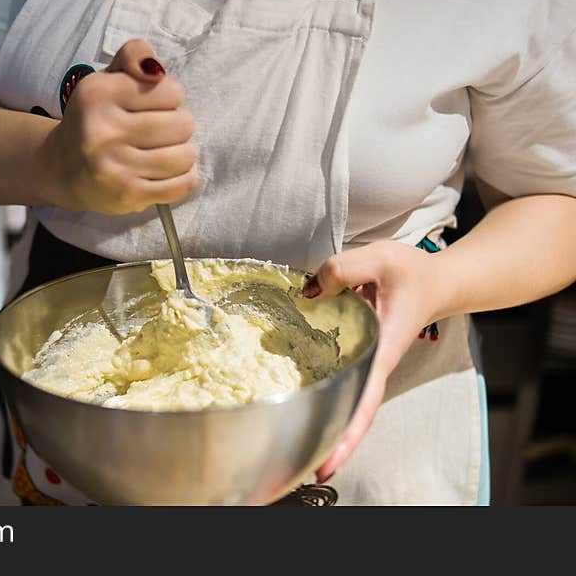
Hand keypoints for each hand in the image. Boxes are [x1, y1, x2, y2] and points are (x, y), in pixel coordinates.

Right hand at [40, 40, 196, 213]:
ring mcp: (115, 167)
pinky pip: (181, 185)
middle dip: (177, 127)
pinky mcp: (127, 195)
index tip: (151, 106)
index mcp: (98, 94)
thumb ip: (134, 55)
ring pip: (185, 156)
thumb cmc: (95, 118)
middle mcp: (102, 131)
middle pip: (183, 124)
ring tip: (162, 153)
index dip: (168, 98)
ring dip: (181, 154)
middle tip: (157, 133)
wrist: (62, 168)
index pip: (171, 91)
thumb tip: (156, 70)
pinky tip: (167, 173)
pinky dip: (183, 179)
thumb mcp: (107, 77)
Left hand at [304, 240, 445, 482]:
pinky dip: (327, 399)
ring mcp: (369, 363)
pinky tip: (302, 409)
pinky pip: (343, 382)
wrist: (439, 282)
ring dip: (326, 426)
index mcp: (384, 348)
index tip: (328, 464)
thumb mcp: (381, 258)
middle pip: (354, 413)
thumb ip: (342, 268)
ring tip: (294, 453)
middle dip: (331, 444)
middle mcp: (376, 364)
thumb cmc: (414, 273)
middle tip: (299, 474)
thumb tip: (309, 292)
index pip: (365, 398)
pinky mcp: (361, 355)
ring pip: (347, 402)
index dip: (346, 433)